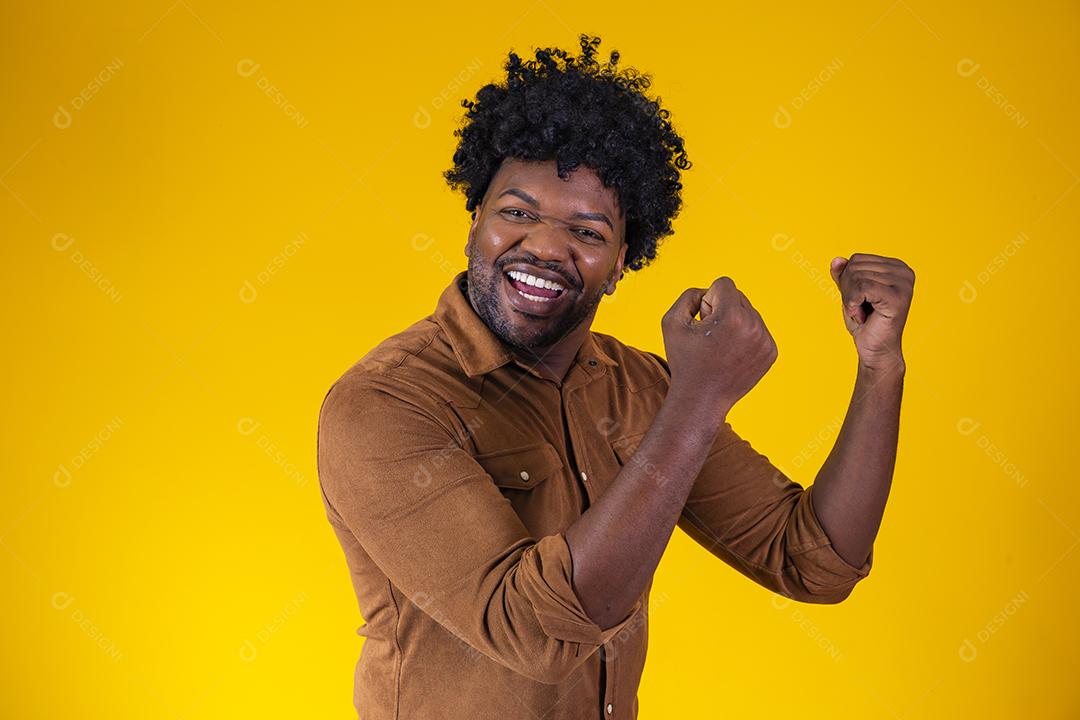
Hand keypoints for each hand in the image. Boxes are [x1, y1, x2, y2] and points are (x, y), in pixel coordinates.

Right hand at [661, 277, 777, 417]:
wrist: (701, 399)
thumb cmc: (684, 361)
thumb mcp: (671, 322)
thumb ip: (689, 295)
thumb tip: (708, 292)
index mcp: (732, 317)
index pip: (724, 284)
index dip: (707, 300)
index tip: (703, 321)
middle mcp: (754, 326)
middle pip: (739, 297)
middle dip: (722, 310)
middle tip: (710, 336)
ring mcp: (765, 341)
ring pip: (749, 312)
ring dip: (734, 323)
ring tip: (721, 346)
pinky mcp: (771, 352)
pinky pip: (757, 329)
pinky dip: (744, 336)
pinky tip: (731, 354)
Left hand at [829, 253, 914, 372]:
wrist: (874, 350)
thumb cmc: (864, 322)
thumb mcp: (850, 293)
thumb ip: (844, 274)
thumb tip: (836, 260)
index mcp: (897, 266)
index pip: (857, 259)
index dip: (847, 281)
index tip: (861, 300)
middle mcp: (904, 272)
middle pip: (855, 267)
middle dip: (848, 291)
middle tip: (861, 309)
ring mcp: (903, 284)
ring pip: (856, 277)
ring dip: (850, 300)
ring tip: (864, 314)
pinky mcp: (898, 297)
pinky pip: (860, 288)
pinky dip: (852, 304)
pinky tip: (863, 317)